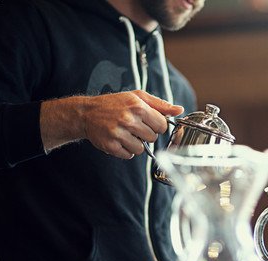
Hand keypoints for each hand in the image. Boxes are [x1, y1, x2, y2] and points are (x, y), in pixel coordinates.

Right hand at [40, 90, 183, 158]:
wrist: (87, 113)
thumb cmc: (115, 104)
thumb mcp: (137, 97)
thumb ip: (160, 105)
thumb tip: (179, 110)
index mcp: (138, 106)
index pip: (162, 125)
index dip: (157, 125)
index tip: (149, 122)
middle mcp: (128, 120)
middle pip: (153, 138)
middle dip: (146, 134)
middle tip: (135, 127)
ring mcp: (118, 133)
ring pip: (141, 149)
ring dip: (136, 144)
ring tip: (126, 134)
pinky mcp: (110, 145)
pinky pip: (128, 155)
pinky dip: (125, 150)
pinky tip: (119, 140)